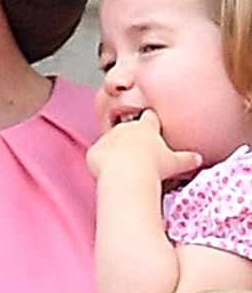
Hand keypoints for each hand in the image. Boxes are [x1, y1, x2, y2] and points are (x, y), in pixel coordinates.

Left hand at [86, 109, 200, 182]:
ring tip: (123, 164)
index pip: (149, 117)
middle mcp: (126, 128)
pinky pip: (98, 154)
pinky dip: (101, 160)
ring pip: (111, 140)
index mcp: (146, 127)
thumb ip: (187, 159)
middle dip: (132, 136)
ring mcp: (108, 138)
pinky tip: (108, 171)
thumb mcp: (176, 163)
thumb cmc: (153, 167)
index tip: (152, 127)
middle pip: (128, 127)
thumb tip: (198, 159)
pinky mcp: (94, 150)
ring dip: (115, 148)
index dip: (150, 122)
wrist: (126, 175)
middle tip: (138, 152)